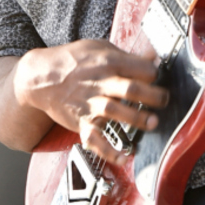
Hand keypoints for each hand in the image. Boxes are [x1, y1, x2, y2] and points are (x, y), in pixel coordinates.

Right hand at [12, 39, 167, 164]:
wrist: (39, 77)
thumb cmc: (70, 60)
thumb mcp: (99, 47)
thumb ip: (126, 54)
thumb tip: (151, 56)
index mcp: (108, 63)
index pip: (140, 68)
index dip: (155, 74)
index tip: (160, 79)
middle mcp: (101, 83)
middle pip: (131, 88)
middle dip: (153, 96)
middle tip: (165, 100)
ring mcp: (91, 104)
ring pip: (116, 111)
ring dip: (137, 118)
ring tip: (152, 123)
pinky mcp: (81, 122)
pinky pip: (95, 139)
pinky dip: (108, 151)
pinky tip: (123, 157)